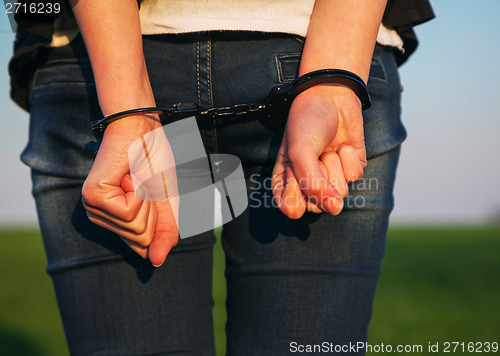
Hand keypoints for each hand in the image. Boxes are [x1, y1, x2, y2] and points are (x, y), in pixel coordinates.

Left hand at [81, 116, 178, 266]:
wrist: (145, 131)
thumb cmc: (154, 163)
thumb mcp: (166, 204)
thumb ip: (164, 233)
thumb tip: (157, 262)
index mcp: (115, 221)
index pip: (142, 247)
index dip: (158, 223)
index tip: (151, 197)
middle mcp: (100, 218)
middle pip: (141, 239)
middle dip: (152, 210)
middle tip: (143, 185)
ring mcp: (94, 208)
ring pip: (135, 227)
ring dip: (145, 199)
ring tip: (135, 179)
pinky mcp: (93, 196)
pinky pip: (128, 212)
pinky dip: (138, 192)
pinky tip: (128, 177)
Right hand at [271, 84, 366, 218]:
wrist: (332, 94)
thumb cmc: (307, 121)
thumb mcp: (300, 150)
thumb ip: (312, 183)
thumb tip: (336, 209)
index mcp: (287, 181)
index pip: (292, 208)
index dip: (297, 196)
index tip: (296, 174)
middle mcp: (308, 183)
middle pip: (318, 205)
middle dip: (319, 177)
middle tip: (313, 155)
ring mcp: (331, 177)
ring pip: (339, 192)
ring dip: (334, 165)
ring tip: (327, 147)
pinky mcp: (350, 169)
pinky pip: (354, 176)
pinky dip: (348, 158)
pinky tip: (341, 145)